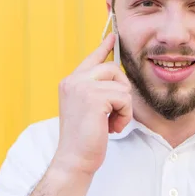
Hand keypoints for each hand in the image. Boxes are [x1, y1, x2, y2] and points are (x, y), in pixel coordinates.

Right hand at [52, 34, 132, 175]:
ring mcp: (82, 87)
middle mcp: (73, 81)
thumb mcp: (88, 110)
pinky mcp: (93, 98)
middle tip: (115, 114)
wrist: (74, 160)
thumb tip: (116, 77)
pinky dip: (124, 115)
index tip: (113, 36)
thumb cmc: (84, 140)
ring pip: (121, 85)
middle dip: (122, 91)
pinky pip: (124, 98)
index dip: (104, 47)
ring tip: (110, 124)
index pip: (91, 59)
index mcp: (70, 83)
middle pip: (113, 69)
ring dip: (123, 108)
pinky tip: (111, 127)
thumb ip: (97, 92)